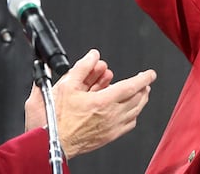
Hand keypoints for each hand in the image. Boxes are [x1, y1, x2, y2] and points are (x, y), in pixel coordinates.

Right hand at [24, 49, 156, 158]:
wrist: (49, 143)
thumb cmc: (54, 118)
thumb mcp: (65, 85)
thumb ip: (82, 67)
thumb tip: (92, 56)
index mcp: (102, 102)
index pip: (131, 87)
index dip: (143, 78)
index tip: (150, 74)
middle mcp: (111, 116)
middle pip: (137, 99)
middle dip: (143, 88)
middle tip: (145, 81)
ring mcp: (111, 128)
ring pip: (135, 112)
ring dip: (140, 100)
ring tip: (140, 93)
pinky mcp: (108, 137)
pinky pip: (128, 125)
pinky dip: (132, 115)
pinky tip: (129, 111)